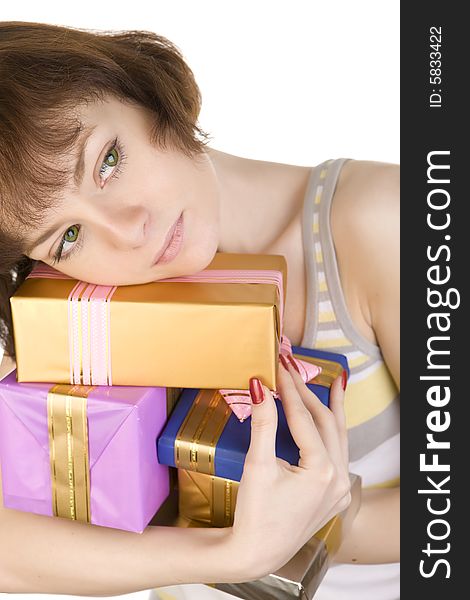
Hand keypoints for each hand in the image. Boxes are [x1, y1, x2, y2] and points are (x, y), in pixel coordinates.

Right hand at [228, 355, 350, 579]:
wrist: (256, 553)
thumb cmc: (255, 514)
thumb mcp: (258, 465)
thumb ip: (263, 424)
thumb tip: (260, 387)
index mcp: (321, 471)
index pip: (304, 418)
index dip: (289, 389)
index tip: (279, 366)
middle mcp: (338, 478)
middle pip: (325, 423)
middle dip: (308, 393)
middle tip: (293, 368)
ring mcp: (339, 488)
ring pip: (338, 437)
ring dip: (332, 409)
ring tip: (335, 383)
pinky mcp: (334, 494)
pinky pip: (338, 453)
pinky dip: (333, 432)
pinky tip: (331, 418)